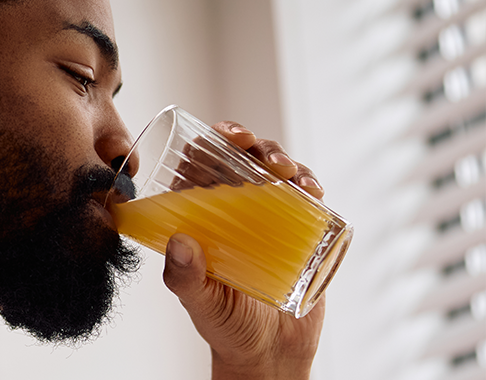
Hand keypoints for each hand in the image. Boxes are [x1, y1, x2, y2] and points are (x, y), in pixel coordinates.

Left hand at [162, 121, 325, 379]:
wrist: (270, 352)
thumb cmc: (225, 325)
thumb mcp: (199, 301)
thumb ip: (184, 278)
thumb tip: (179, 242)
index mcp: (204, 217)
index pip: (202, 167)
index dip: (208, 143)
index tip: (219, 137)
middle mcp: (236, 211)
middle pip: (242, 160)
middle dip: (249, 141)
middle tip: (250, 144)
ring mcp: (272, 218)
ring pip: (276, 172)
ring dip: (280, 157)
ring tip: (283, 168)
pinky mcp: (303, 232)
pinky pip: (308, 199)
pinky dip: (310, 184)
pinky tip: (310, 189)